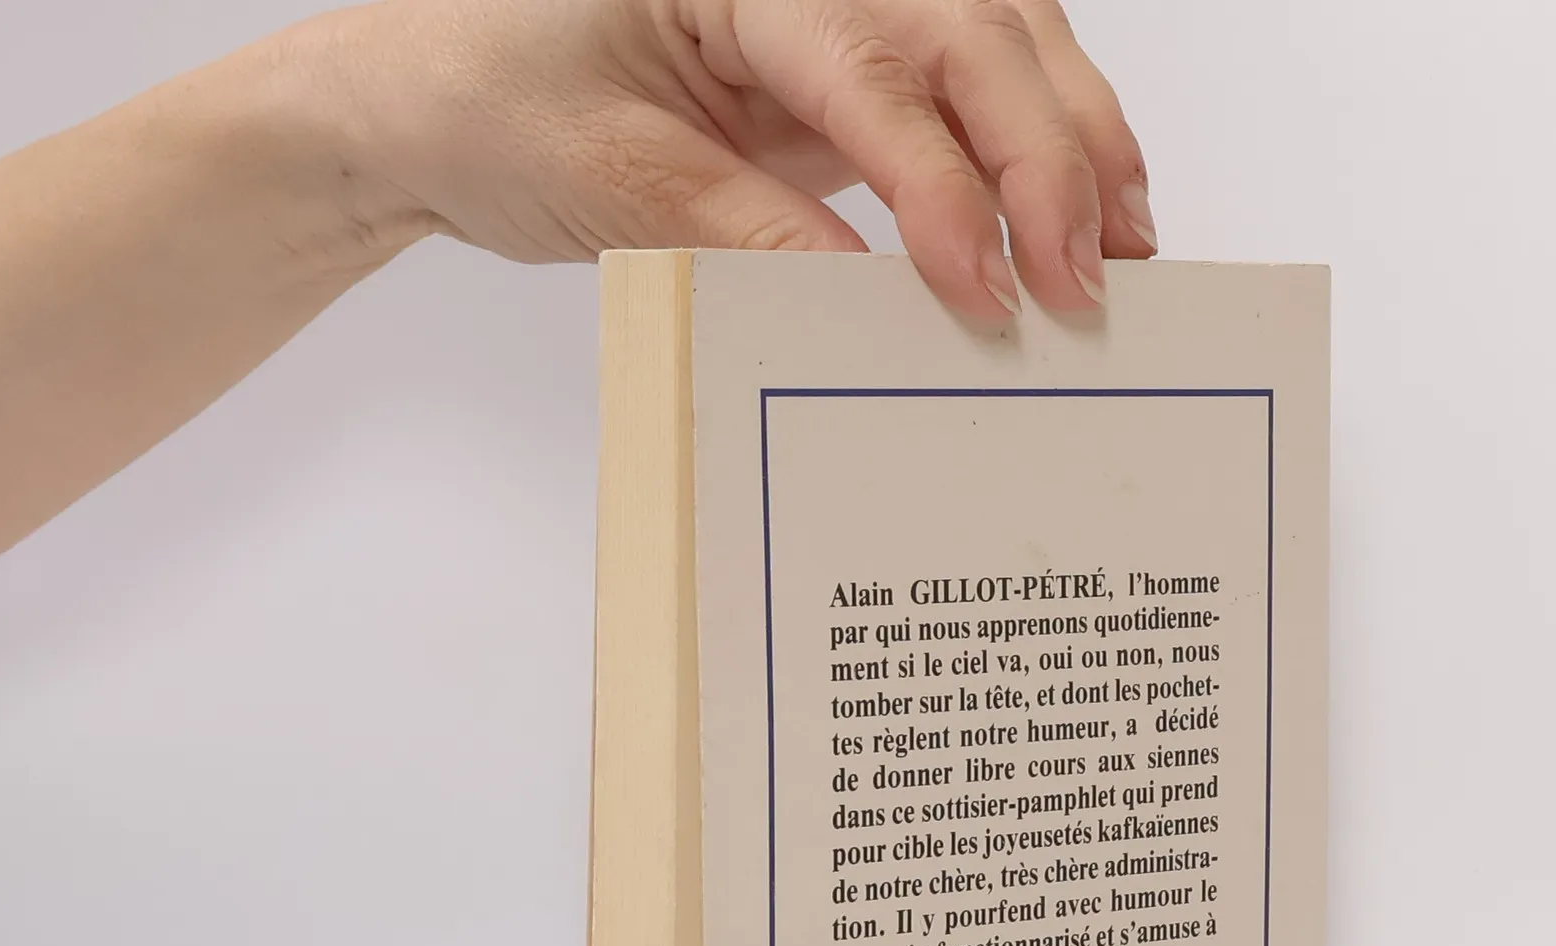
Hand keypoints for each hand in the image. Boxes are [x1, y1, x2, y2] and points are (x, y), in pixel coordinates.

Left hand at [314, 0, 1154, 314]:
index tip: (988, 289)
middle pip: (971, 34)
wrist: (429, 95)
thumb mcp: (617, 184)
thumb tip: (881, 300)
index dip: (949, 185)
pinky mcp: (843, 48)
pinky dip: (1041, 130)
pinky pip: (972, 71)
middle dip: (1046, 159)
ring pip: (999, 35)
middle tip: (1086, 277)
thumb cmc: (492, 104)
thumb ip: (754, 232)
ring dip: (1074, 135)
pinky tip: (1085, 195)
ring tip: (1126, 240)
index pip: (879, 73)